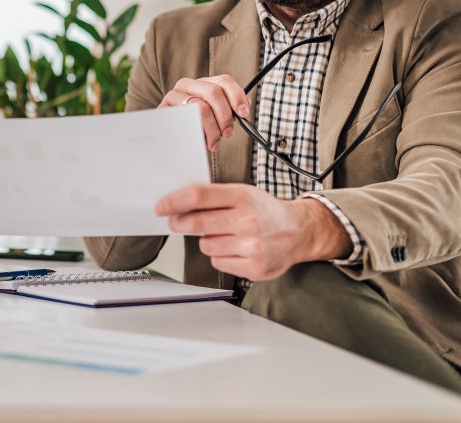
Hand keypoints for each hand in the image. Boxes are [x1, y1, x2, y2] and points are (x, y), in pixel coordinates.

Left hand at [154, 184, 352, 280]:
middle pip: (196, 223)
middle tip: (175, 222)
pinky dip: (221, 256)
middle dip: (178, 223)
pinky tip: (235, 249)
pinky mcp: (254, 266)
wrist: (300, 231)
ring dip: (206, 241)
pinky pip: (218, 262)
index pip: (198, 196)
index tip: (161, 207)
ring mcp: (252, 245)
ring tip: (224, 235)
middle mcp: (247, 221)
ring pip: (205, 245)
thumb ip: (213, 197)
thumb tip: (177, 203)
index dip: (174, 201)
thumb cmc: (266, 211)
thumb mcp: (243, 194)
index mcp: (243, 197)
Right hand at [159, 76, 249, 151]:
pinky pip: (186, 118)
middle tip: (227, 133)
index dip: (237, 96)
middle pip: (214, 92)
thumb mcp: (214, 117)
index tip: (243, 113)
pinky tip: (199, 139)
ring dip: (212, 128)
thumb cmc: (194, 128)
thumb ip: (228, 109)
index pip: (224, 81)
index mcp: (202, 83)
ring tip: (213, 142)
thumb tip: (244, 106)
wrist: (171, 143)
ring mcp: (174, 95)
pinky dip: (197, 131)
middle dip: (225, 115)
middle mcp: (187, 84)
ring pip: (201, 107)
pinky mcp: (164, 109)